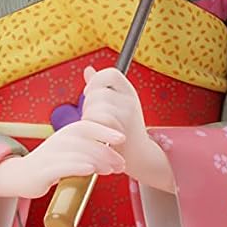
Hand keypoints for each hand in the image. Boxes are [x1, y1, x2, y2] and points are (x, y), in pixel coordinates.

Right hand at [0, 115, 125, 200]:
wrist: (20, 176)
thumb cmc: (52, 165)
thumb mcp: (71, 153)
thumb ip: (89, 151)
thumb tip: (115, 157)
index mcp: (66, 134)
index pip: (88, 127)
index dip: (105, 130)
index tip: (122, 138)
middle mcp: (58, 141)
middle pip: (86, 142)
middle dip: (107, 152)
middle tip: (121, 164)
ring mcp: (50, 156)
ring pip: (77, 154)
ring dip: (97, 161)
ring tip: (111, 170)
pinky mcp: (42, 172)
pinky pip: (62, 167)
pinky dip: (77, 167)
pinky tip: (90, 170)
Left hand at [82, 65, 172, 191]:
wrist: (139, 157)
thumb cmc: (123, 131)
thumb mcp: (116, 105)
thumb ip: (100, 87)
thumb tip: (87, 69)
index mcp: (128, 91)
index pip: (111, 73)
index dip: (96, 81)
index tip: (89, 94)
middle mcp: (130, 100)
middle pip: (99, 91)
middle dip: (88, 104)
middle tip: (91, 118)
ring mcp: (128, 114)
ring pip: (97, 105)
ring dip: (88, 117)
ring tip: (94, 127)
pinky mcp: (122, 129)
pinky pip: (100, 120)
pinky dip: (93, 126)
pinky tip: (96, 134)